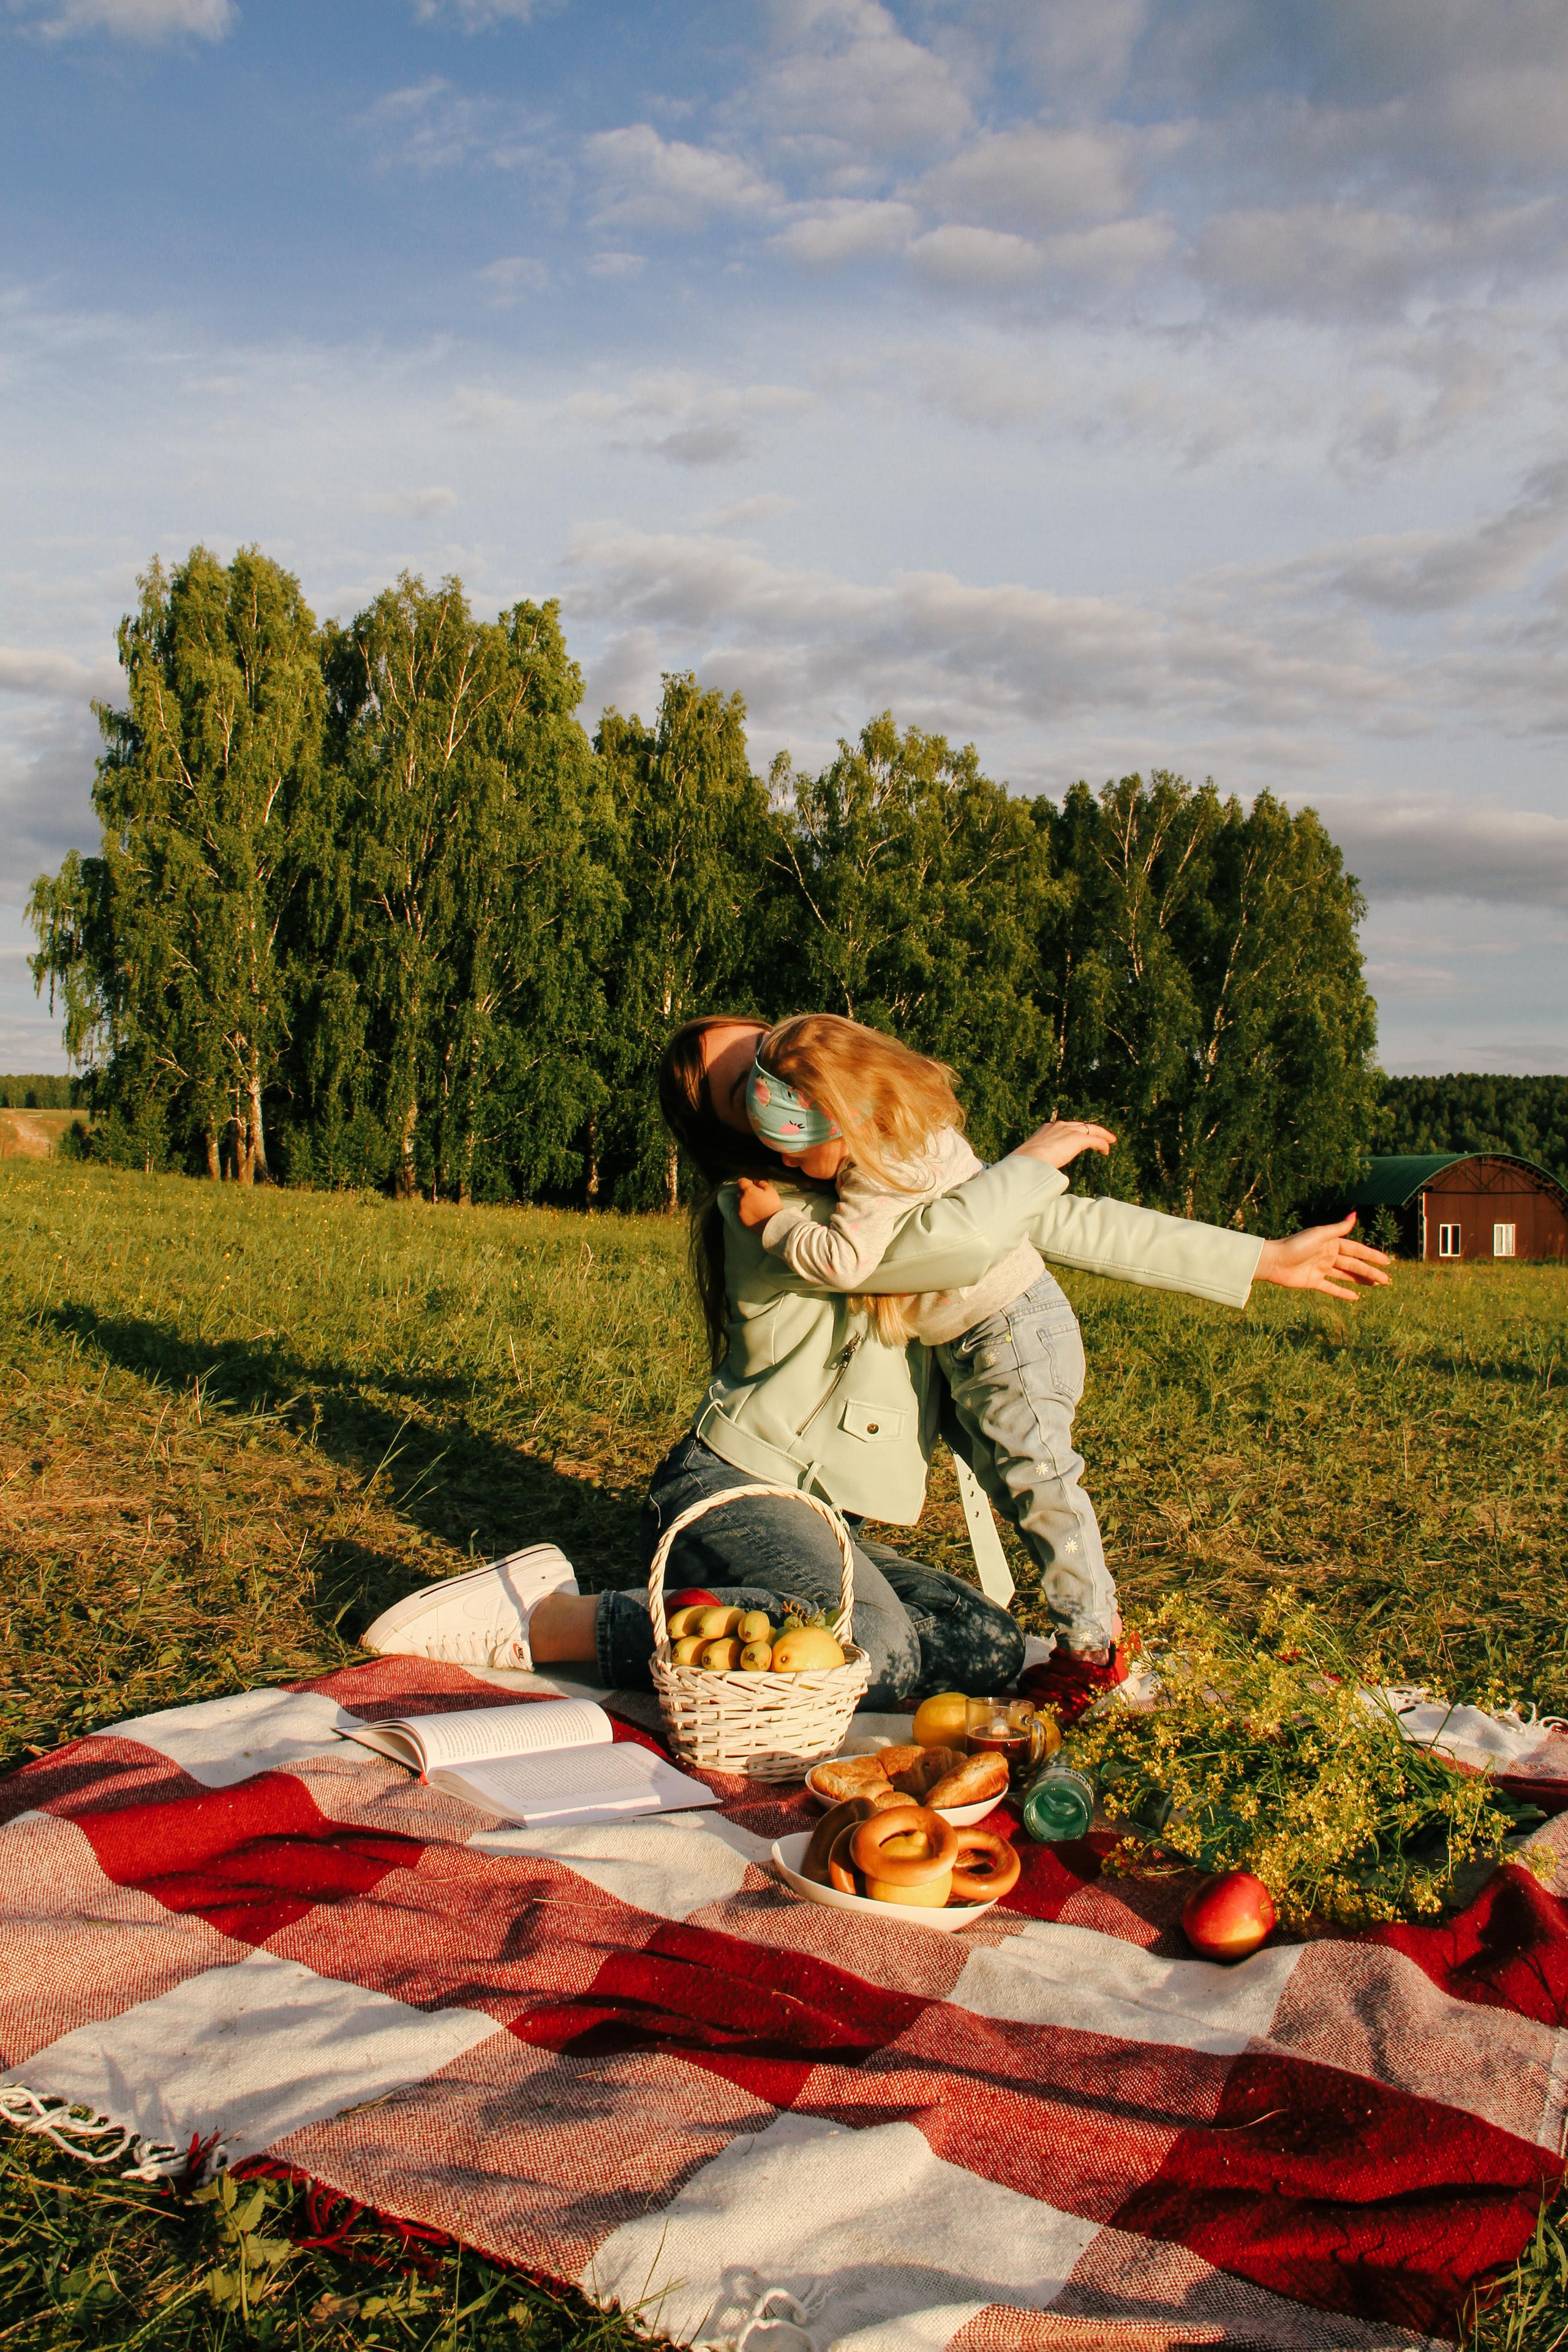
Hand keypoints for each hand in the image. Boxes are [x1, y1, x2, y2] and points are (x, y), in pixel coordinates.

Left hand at [736, 1177, 783, 1228]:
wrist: (772, 1224)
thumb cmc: (773, 1206)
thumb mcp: (771, 1190)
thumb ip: (762, 1183)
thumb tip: (756, 1182)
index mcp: (749, 1191)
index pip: (742, 1181)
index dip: (747, 1182)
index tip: (753, 1185)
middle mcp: (742, 1200)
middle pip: (739, 1193)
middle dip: (745, 1193)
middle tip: (755, 1197)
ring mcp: (740, 1210)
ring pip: (738, 1203)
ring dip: (744, 1202)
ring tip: (754, 1206)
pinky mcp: (741, 1219)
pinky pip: (740, 1212)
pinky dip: (744, 1211)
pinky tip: (753, 1213)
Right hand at [1013, 1119, 1117, 1169]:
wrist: (1028, 1161)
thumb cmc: (1025, 1164)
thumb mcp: (1032, 1159)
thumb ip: (1040, 1161)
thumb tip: (1041, 1173)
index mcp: (1046, 1129)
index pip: (1065, 1127)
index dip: (1074, 1131)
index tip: (1078, 1136)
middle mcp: (1059, 1126)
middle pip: (1080, 1125)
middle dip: (1091, 1129)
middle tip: (1100, 1135)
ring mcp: (1068, 1131)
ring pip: (1091, 1129)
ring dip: (1101, 1135)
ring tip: (1110, 1141)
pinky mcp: (1077, 1139)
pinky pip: (1095, 1139)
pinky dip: (1102, 1144)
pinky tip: (1106, 1150)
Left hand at [1254, 1213, 1391, 1301]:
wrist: (1274, 1261)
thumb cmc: (1295, 1245)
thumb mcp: (1319, 1235)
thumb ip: (1338, 1228)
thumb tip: (1355, 1215)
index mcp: (1331, 1243)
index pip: (1356, 1250)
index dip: (1372, 1256)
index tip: (1387, 1261)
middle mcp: (1328, 1256)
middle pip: (1354, 1264)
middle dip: (1370, 1271)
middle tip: (1387, 1280)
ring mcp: (1321, 1269)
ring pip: (1346, 1276)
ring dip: (1360, 1280)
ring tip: (1376, 1285)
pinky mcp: (1314, 1282)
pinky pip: (1331, 1288)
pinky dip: (1343, 1293)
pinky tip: (1356, 1297)